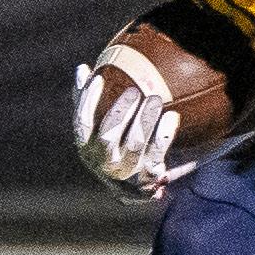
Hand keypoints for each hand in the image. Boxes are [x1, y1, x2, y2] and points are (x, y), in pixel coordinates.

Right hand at [72, 62, 190, 200]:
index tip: (99, 78)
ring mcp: (127, 170)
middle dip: (120, 112)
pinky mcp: (149, 176)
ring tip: (155, 99)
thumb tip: (83, 69)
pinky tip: (172, 116)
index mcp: (87, 147)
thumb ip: (87, 100)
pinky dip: (164, 135)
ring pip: (134, 144)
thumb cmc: (114, 145)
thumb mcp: (96, 125)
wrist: (135, 185)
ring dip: (144, 121)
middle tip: (135, 91)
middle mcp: (104, 161)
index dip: (88, 101)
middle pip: (107, 137)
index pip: (82, 123)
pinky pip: (157, 154)